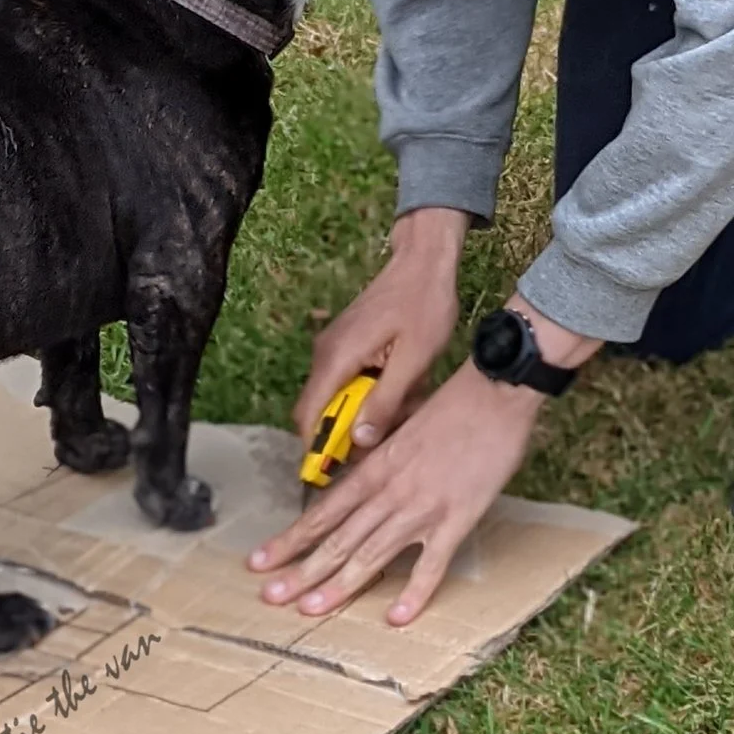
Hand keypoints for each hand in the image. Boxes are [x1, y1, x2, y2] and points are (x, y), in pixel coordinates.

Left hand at [251, 361, 545, 626]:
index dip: (289, 539)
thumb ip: (378, 461)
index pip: (321, 513)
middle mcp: (388, 493)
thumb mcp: (400, 430)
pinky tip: (397, 617)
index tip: (259, 561)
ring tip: (310, 610)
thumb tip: (359, 479)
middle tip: (270, 597)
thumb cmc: (450, 407)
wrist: (492, 394)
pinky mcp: (457, 519)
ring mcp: (421, 509)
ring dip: (339, 585)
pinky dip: (414, 593)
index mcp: (373, 470)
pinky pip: (432, 564)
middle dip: (301, 571)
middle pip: (337, 539)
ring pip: (371, 554)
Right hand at [292, 206, 466, 447]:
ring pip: (336, 398)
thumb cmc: (424, 306)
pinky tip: (401, 388)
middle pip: (319, 411)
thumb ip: (386, 401)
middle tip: (386, 436)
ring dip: (363, 412)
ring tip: (403, 406)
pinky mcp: (346, 344)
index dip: (317, 448)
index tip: (336, 472)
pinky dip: (369, 393)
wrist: (423, 261)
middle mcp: (325, 354)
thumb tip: (358, 441)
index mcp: (337, 358)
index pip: (309, 416)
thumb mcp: (414, 360)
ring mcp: (333, 348)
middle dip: (348, 432)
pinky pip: (348, 381)